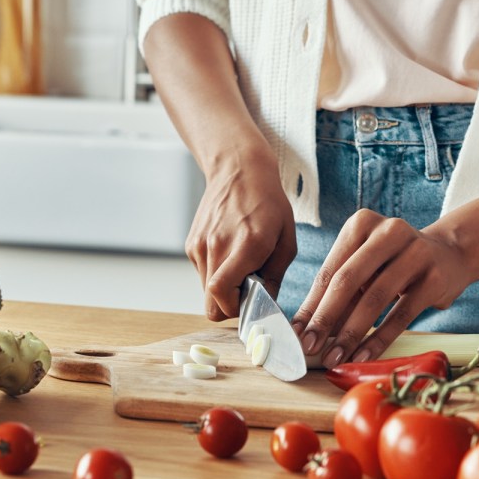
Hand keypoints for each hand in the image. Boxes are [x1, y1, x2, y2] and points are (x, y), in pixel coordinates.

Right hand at [187, 153, 295, 321]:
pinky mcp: (191, 244)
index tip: (252, 301)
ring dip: (223, 288)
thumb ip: (275, 276)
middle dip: (229, 305)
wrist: (239, 170)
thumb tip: (264, 303)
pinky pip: (202, 274)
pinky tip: (229, 252)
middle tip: (247, 289)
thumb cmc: (268, 203)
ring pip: (205, 291)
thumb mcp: (287, 240)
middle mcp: (217, 246)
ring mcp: (200, 245)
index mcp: (246, 245)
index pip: (221, 294)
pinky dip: (216, 272)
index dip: (236, 309)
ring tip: (240, 264)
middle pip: (210, 303)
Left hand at [291, 209, 472, 367]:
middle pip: (348, 280)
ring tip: (334, 357)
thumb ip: (340, 292)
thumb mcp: (367, 266)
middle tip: (309, 346)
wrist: (450, 253)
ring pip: (374, 298)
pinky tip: (362, 355)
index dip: (311, 304)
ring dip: (350, 333)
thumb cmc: (395, 263)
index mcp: (362, 223)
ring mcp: (415, 252)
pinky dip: (379, 339)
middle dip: (325, 318)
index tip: (295, 333)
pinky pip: (401, 314)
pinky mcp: (434, 277)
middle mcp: (388, 231)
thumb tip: (307, 329)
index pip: (330, 270)